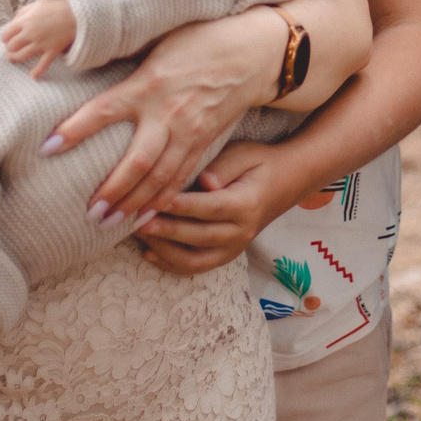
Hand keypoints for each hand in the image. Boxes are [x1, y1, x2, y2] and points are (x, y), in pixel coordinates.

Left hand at [0, 0, 76, 77]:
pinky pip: (43, 64)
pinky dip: (38, 71)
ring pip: (22, 55)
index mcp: (26, 21)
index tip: (6, 39)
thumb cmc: (55, 8)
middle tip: (10, 48)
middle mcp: (31, 33)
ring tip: (13, 58)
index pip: (7, 33)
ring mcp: (41, 43)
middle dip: (9, 47)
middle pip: (12, 45)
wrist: (76, 14)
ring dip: (15, 58)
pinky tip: (33, 76)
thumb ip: (23, 12)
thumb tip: (13, 22)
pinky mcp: (52, 50)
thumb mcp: (36, 4)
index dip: (5, 37)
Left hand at [43, 5, 286, 228]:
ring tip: (110, 224)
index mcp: (149, 83)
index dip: (74, 129)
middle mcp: (168, 113)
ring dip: (135, 204)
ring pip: (160, 177)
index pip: (103, 110)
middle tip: (88, 212)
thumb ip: (128, 65)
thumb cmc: (201, 39)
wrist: (252, 53)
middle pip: (136, 161)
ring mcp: (189, 131)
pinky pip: (182, 177)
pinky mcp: (205, 141)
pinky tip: (148, 216)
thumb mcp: (158, 44)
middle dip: (112, 190)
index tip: (47, 147)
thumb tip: (87, 63)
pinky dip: (164, 199)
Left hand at [132, 141, 310, 275]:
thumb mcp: (245, 154)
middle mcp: (241, 232)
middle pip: (198, 236)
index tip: (154, 201)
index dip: (180, 206)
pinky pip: (196, 267)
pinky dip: (171, 264)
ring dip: (164, 250)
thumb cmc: (259, 163)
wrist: (285, 182)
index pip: (209, 208)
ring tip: (139, 234)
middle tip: (136, 219)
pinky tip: (149, 253)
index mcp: (246, 205)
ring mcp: (234, 248)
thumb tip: (205, 182)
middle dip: (165, 230)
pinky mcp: (226, 255)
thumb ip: (224, 166)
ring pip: (194, 259)